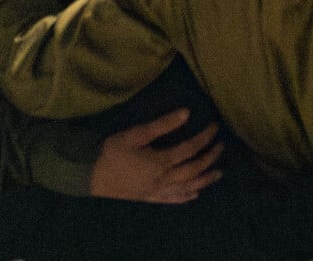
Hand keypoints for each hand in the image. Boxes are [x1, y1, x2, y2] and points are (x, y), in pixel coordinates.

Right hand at [89, 109, 222, 203]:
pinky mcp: (150, 198)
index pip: (191, 149)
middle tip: (221, 146)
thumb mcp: (135, 134)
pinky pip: (173, 200)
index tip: (215, 126)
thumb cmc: (112, 153)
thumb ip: (161, 125)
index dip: (205, 137)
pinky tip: (195, 193)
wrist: (92, 178)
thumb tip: (187, 112)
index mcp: (160, 162)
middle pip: (194, 169)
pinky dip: (186, 197)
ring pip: (188, 187)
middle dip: (210, 157)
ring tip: (219, 172)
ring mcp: (158, 192)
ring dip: (205, 179)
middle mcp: (163, 179)